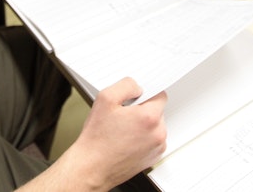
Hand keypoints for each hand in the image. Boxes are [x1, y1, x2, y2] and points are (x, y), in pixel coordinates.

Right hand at [46, 78, 167, 190]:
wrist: (93, 167)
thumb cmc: (97, 139)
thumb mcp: (105, 99)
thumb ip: (126, 85)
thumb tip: (137, 87)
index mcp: (149, 117)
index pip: (160, 95)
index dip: (144, 93)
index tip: (134, 98)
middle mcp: (158, 134)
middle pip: (157, 111)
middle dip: (142, 109)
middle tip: (122, 115)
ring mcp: (157, 148)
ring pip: (155, 126)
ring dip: (143, 124)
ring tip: (122, 129)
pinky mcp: (153, 158)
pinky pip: (153, 140)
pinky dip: (142, 138)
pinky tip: (125, 139)